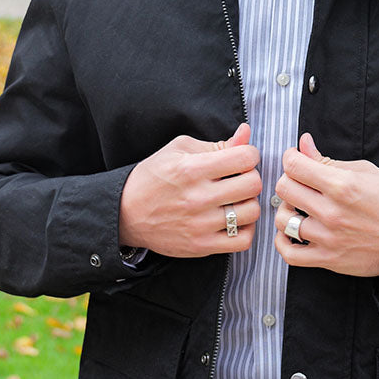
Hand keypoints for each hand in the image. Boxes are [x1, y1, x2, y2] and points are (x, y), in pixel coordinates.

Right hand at [119, 123, 261, 257]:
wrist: (125, 213)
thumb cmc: (153, 178)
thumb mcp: (178, 150)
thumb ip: (216, 144)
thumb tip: (245, 133)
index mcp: (192, 169)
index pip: (244, 157)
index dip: (249, 154)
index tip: (242, 158)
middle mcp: (197, 197)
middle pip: (253, 184)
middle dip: (251, 177)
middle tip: (239, 178)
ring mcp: (200, 224)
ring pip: (252, 212)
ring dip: (249, 203)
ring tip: (236, 199)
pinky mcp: (201, 246)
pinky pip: (243, 241)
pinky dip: (246, 229)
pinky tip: (235, 220)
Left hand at [274, 132, 378, 276]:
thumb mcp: (363, 171)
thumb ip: (327, 160)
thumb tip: (303, 143)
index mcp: (342, 185)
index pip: (294, 165)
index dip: (291, 157)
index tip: (295, 159)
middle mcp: (332, 211)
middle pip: (284, 189)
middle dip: (288, 180)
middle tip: (298, 183)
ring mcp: (329, 237)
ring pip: (283, 220)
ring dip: (286, 210)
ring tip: (297, 208)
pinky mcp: (329, 259)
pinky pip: (290, 254)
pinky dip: (281, 243)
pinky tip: (289, 233)